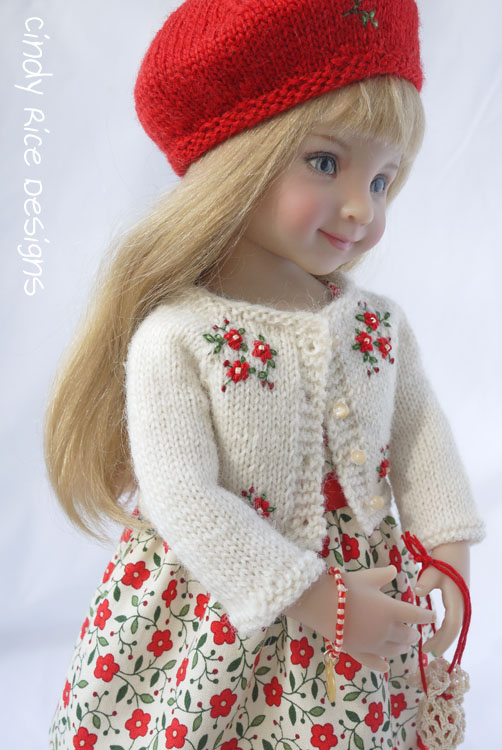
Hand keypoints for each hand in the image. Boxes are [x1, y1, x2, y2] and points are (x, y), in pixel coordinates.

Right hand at [342, 565, 436, 671]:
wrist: (320, 604)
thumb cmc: (344, 587)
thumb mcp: (366, 577)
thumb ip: (382, 575)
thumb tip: (394, 570)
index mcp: (391, 611)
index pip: (416, 616)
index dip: (426, 616)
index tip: (433, 616)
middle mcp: (385, 630)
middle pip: (406, 636)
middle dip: (413, 634)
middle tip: (415, 633)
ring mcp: (371, 644)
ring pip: (393, 651)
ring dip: (401, 648)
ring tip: (403, 645)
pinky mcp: (357, 652)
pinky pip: (373, 662)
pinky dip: (381, 665)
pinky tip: (385, 668)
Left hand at [414, 540, 469, 656]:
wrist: (454, 544)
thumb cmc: (444, 556)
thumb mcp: (434, 568)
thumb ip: (426, 581)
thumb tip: (417, 593)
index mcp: (457, 598)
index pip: (452, 626)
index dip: (442, 640)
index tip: (429, 649)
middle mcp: (462, 602)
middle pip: (454, 628)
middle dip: (442, 641)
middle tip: (427, 652)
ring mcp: (461, 599)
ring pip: (454, 623)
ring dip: (444, 635)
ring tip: (430, 644)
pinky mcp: (458, 596)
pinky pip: (453, 616)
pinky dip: (445, 626)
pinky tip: (435, 629)